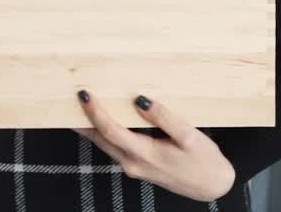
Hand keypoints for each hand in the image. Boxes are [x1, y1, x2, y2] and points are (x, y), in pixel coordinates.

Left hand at [74, 90, 235, 202]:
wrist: (212, 186)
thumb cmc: (204, 161)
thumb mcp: (189, 136)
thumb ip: (164, 117)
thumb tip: (140, 100)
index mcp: (144, 155)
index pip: (110, 130)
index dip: (95, 112)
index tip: (84, 94)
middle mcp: (133, 163)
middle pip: (99, 139)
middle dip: (82, 120)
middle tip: (69, 99)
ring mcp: (134, 167)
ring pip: (104, 145)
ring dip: (90, 127)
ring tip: (79, 108)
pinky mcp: (138, 167)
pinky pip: (114, 148)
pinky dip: (104, 133)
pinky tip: (103, 122)